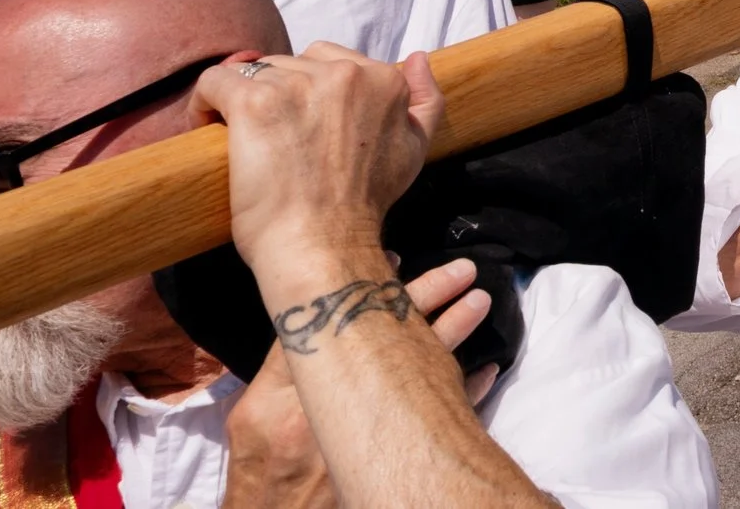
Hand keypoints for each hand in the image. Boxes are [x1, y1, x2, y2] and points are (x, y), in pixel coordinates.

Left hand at [192, 47, 439, 274]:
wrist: (323, 244)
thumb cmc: (363, 204)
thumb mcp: (414, 148)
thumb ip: (425, 100)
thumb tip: (416, 57)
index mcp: (383, 79)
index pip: (332, 59)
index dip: (311, 91)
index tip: (301, 123)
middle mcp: (345, 73)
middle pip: (293, 61)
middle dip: (280, 92)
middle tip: (274, 136)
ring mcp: (298, 85)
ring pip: (255, 70)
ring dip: (245, 97)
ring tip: (241, 136)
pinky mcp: (254, 102)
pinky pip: (215, 80)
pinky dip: (205, 101)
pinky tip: (206, 123)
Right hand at [219, 257, 493, 508]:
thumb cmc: (261, 482)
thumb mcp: (249, 426)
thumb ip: (277, 374)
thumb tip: (306, 325)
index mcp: (292, 395)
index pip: (334, 324)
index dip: (364, 287)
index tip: (394, 257)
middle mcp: (338, 408)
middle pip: (391, 337)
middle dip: (426, 298)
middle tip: (460, 267)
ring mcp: (376, 434)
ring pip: (426, 368)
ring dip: (456, 330)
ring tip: (481, 299)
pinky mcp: (402, 458)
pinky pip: (448, 417)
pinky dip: (469, 391)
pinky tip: (490, 367)